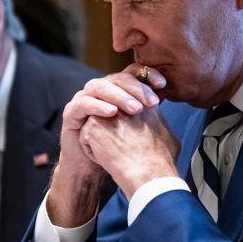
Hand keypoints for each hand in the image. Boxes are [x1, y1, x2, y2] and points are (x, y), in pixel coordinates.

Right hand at [47, 65, 165, 225]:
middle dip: (136, 88)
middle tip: (151, 102)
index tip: (164, 85)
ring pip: (100, 86)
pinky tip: (112, 113)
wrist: (92, 168)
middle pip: (118, 78)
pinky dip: (98, 106)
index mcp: (117, 89)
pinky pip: (83, 103)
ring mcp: (84, 98)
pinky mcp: (71, 113)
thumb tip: (171, 97)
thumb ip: (150, 111)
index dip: (148, 75)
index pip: (133, 73)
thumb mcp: (137, 127)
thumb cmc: (117, 147)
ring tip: (135, 109)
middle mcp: (100, 90)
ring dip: (119, 96)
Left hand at [80, 104, 179, 198]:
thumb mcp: (169, 137)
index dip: (125, 127)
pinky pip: (86, 137)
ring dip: (101, 140)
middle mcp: (124, 103)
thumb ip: (160, 126)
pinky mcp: (93, 125)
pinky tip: (107, 159)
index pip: (126, 109)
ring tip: (115, 155)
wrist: (148, 173)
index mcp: (144, 104)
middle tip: (120, 149)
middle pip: (110, 115)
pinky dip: (93, 151)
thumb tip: (160, 129)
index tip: (131, 141)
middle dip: (111, 131)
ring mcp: (108, 112)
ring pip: (97, 125)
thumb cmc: (160, 162)